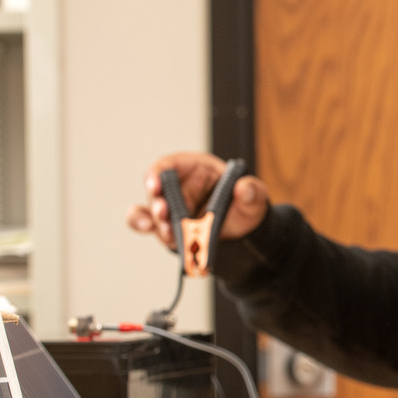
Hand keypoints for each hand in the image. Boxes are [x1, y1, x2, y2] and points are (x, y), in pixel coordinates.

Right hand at [125, 152, 269, 249]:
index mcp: (197, 168)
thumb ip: (252, 192)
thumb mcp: (254, 198)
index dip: (159, 172)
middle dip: (157, 202)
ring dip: (154, 219)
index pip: (170, 164)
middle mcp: (179, 184)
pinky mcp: (166, 222)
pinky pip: (147, 221)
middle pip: (157, 188)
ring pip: (150, 208)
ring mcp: (170, 204)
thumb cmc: (246, 207)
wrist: (244, 233)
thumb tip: (244, 188)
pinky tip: (148, 229)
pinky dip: (143, 224)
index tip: (155, 185)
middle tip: (164, 214)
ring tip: (168, 232)